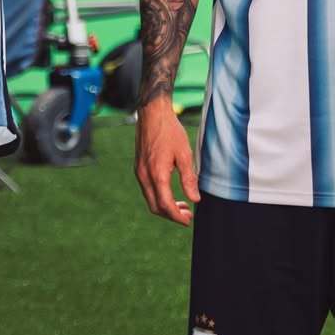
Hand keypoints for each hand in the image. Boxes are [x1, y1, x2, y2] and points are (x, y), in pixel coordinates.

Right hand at [135, 98, 200, 225]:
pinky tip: (171, 191)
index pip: (165, 205)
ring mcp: (139, 173)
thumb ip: (189, 179)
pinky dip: (159, 196)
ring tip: (182, 205)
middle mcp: (145, 176)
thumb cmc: (170, 131)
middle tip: (187, 215)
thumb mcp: (184, 154)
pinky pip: (147, 190)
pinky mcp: (139, 168)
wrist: (152, 113)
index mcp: (157, 174)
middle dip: (171, 215)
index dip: (177, 216)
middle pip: (156, 207)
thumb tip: (195, 199)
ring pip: (150, 199)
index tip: (188, 220)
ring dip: (165, 206)